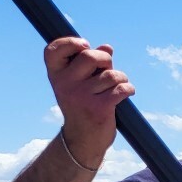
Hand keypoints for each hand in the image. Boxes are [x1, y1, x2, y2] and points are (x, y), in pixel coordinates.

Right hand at [44, 37, 134, 169]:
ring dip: (121, 77)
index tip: (84, 45)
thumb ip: (92, 64)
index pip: (53, 50)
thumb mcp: (80, 83)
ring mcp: (81, 96)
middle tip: (108, 68)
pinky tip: (128, 92)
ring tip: (119, 84)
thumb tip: (108, 47)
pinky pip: (121, 89)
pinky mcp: (98, 108)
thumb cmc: (83, 105)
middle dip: (106, 59)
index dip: (69, 42)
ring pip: (111, 74)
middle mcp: (64, 84)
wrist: (83, 140)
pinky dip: (128, 89)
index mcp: (56, 75)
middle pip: (90, 56)